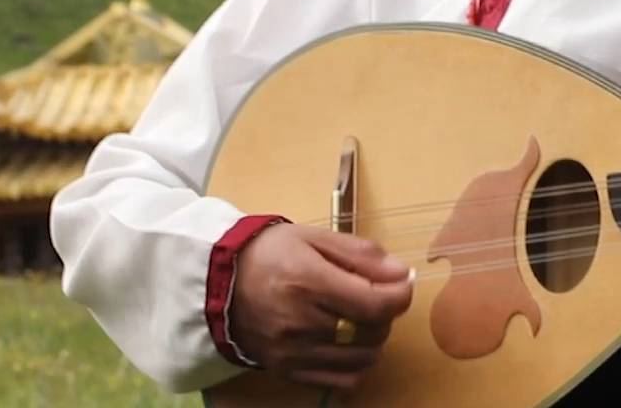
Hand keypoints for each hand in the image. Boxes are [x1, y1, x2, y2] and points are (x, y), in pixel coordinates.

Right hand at [228, 223, 415, 392]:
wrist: (218, 280)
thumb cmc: (270, 252)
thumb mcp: (316, 238)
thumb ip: (362, 255)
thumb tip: (401, 274)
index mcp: (308, 283)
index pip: (376, 304)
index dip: (401, 295)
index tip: (402, 283)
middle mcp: (301, 323)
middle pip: (372, 332)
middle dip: (386, 313)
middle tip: (375, 295)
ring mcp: (293, 352)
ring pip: (362, 359)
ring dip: (373, 339)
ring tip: (359, 318)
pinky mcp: (287, 370)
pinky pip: (341, 381)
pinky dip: (355, 365)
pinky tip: (348, 344)